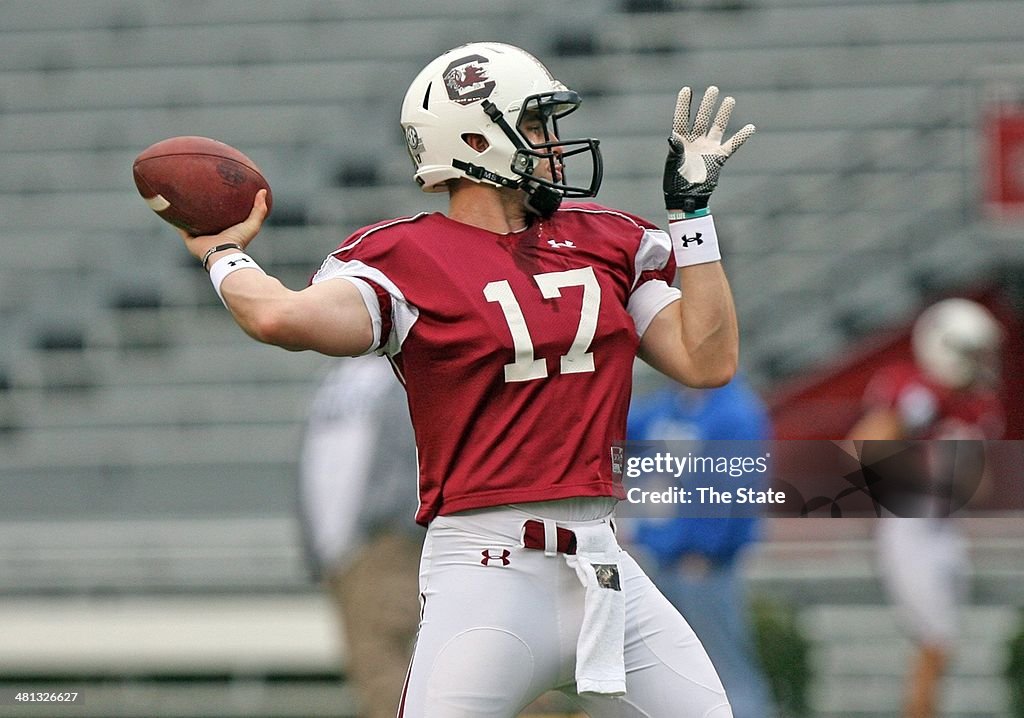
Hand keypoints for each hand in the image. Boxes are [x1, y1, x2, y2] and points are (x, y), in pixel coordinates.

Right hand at [178, 189, 269, 263]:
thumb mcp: (252, 223)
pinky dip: (173, 218)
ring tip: (179, 196)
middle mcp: (211, 234)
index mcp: (224, 231)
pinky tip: (168, 206)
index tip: (217, 192)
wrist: (223, 253)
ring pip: (190, 222)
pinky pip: (179, 227)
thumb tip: (263, 190)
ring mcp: (199, 237)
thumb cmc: (238, 240)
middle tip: (197, 190)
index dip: (219, 206)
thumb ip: (259, 209)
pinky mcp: (189, 240)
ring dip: (185, 212)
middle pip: (204, 219)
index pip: (220, 217)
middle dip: (200, 207)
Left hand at [663, 87, 754, 213]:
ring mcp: (708, 149)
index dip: (684, 105)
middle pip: (701, 119)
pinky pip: (732, 145)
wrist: (687, 199)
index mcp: (681, 142)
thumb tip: (673, 137)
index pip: (682, 119)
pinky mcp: (718, 159)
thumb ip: (675, 150)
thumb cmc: (675, 183)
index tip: (686, 90)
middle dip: (707, 104)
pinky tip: (750, 127)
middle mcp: (695, 142)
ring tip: (729, 99)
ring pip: (717, 128)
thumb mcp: (673, 166)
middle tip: (713, 89)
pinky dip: (741, 137)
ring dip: (723, 114)